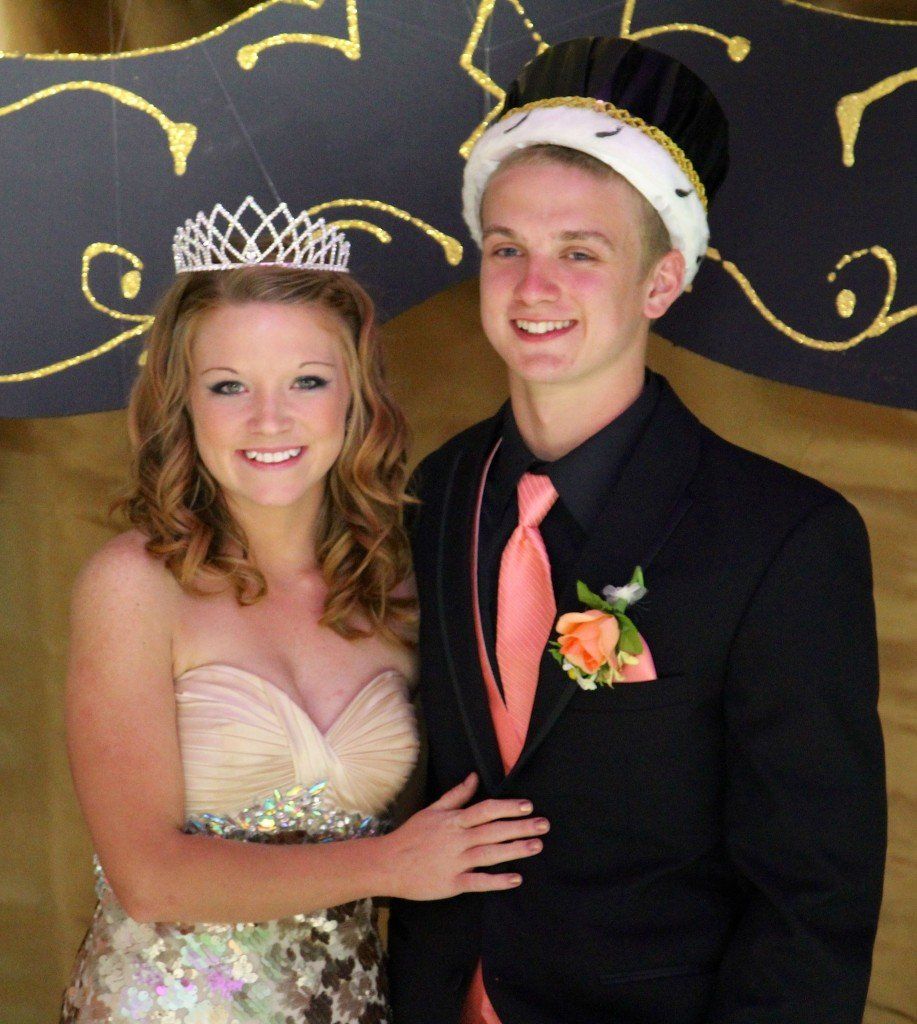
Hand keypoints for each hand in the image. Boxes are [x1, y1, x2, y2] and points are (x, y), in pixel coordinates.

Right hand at [381, 773, 547, 899]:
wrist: (388, 864)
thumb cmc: (411, 835)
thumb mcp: (433, 810)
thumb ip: (456, 795)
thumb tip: (474, 777)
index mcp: (453, 820)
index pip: (485, 810)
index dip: (507, 807)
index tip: (527, 805)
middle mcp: (457, 839)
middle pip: (493, 831)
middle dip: (520, 827)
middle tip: (544, 825)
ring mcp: (455, 862)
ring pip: (490, 854)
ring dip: (515, 850)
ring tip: (537, 846)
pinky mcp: (452, 884)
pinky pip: (478, 882)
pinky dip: (497, 881)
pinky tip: (516, 878)